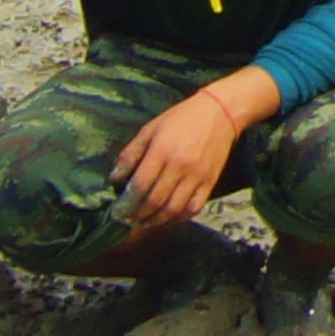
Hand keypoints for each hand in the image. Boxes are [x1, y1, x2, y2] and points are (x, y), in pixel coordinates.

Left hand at [111, 92, 237, 230]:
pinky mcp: (210, 183)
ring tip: (142, 222)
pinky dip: (177, 218)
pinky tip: (166, 218)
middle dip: (136, 215)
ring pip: (172, 210)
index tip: (117, 211)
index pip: (140, 185)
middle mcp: (180, 167)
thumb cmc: (180, 119)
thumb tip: (115, 178)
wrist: (220, 113)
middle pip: (154, 201)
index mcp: (162, 151)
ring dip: (154, 221)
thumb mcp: (150, 129)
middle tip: (126, 219)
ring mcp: (197, 177)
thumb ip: (130, 154)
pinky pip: (192, 209)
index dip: (126, 203)